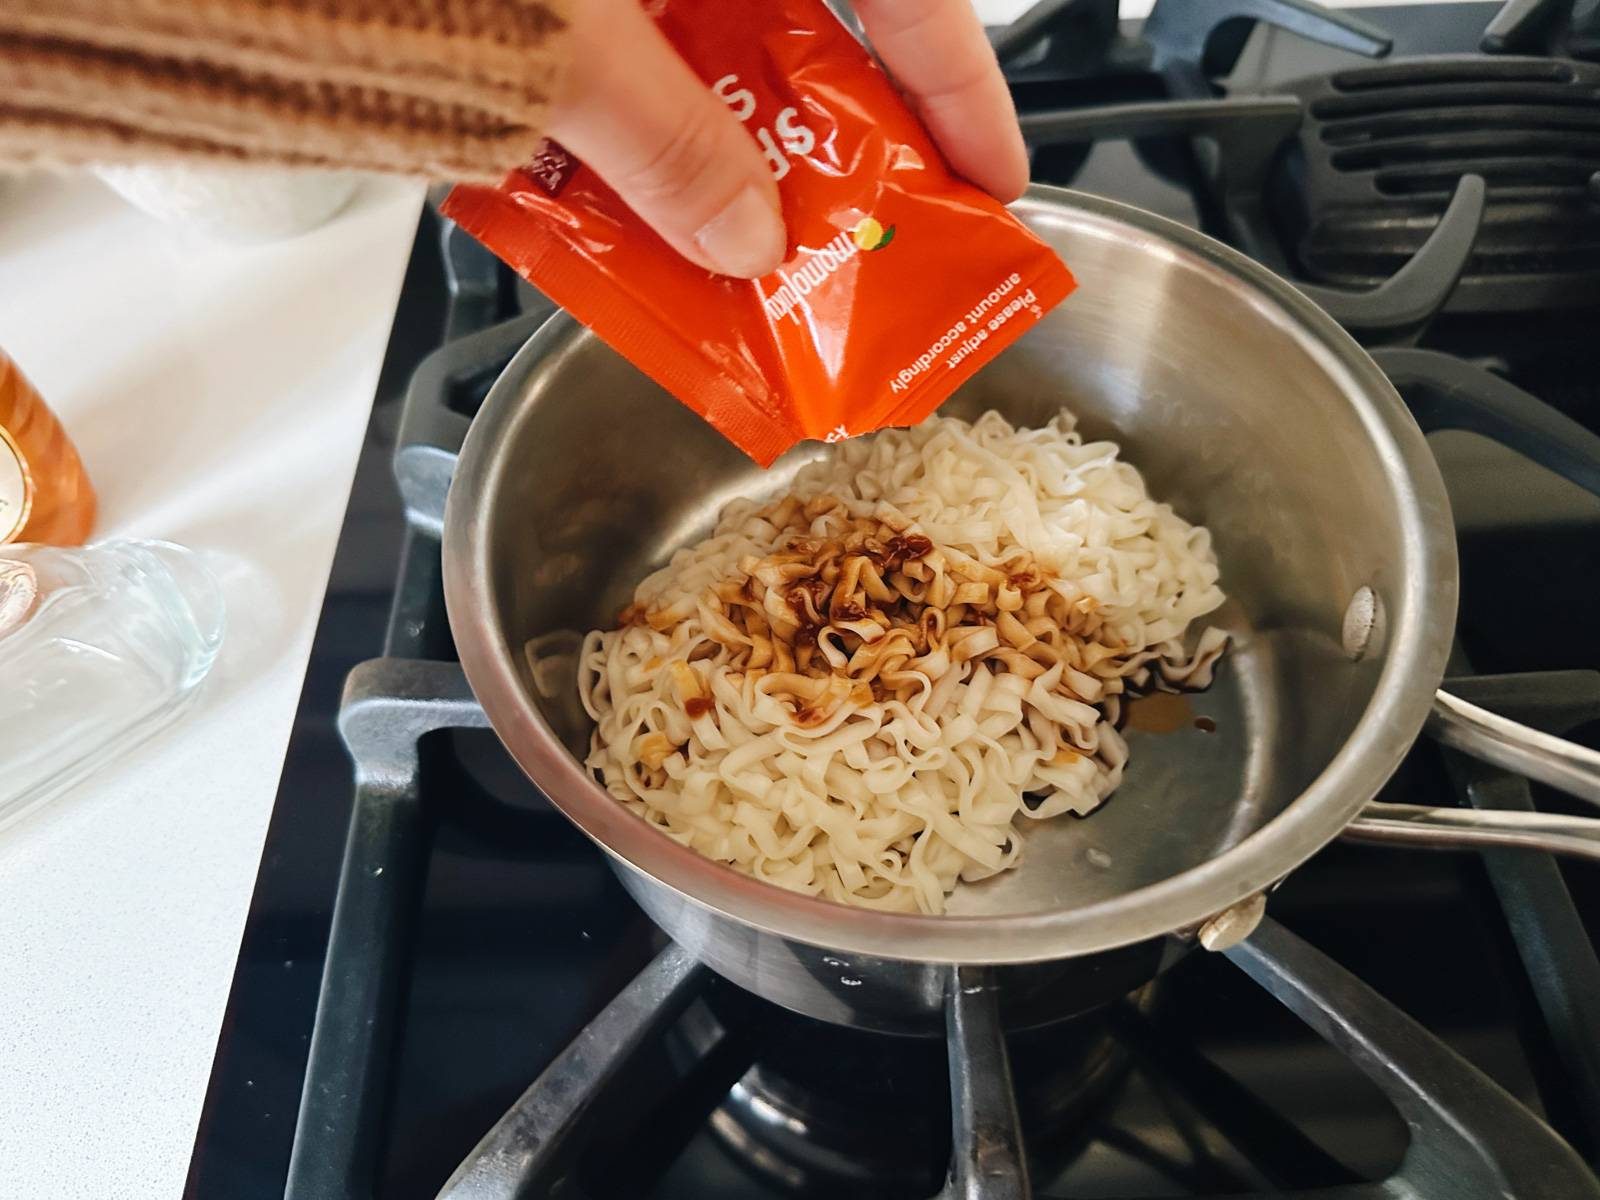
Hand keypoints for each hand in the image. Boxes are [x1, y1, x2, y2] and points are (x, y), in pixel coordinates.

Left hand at [544, 0, 1028, 279]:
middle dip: (833, 143)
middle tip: (859, 245)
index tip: (995, 186)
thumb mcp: (555, 39)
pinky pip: (634, 47)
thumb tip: (748, 240)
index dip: (964, 91)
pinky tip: (625, 195)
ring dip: (723, 147)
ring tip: (736, 252)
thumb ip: (660, 138)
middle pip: (817, 30)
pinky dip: (636, 120)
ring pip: (716, 47)